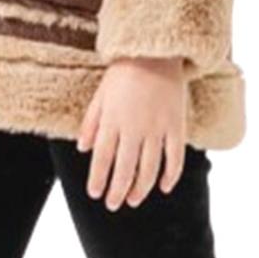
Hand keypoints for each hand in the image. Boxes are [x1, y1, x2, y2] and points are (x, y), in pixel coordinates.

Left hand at [77, 55, 187, 207]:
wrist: (155, 53)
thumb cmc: (124, 73)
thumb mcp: (100, 95)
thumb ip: (91, 123)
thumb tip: (83, 149)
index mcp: (112, 120)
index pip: (102, 158)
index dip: (98, 179)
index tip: (95, 194)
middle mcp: (134, 128)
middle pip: (124, 169)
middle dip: (117, 191)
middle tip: (113, 204)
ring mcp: (157, 128)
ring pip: (149, 168)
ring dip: (140, 188)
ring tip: (133, 200)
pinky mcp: (176, 125)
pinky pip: (174, 157)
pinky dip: (171, 175)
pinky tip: (164, 187)